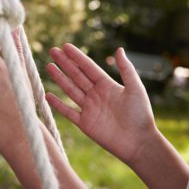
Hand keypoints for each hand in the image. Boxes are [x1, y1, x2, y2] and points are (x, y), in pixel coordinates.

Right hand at [46, 45, 155, 165]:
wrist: (138, 142)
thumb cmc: (140, 115)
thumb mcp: (135, 88)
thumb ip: (126, 69)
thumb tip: (119, 49)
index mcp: (107, 86)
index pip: (89, 68)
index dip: (77, 57)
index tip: (65, 46)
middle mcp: (96, 95)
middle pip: (77, 76)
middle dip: (65, 63)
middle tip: (53, 51)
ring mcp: (89, 109)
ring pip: (70, 90)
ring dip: (60, 78)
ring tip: (49, 66)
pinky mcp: (85, 124)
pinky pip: (68, 112)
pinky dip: (58, 104)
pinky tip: (48, 95)